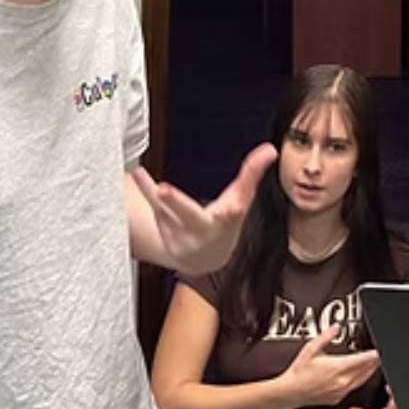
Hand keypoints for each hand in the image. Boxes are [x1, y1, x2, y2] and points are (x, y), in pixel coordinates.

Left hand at [131, 143, 276, 273]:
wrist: (204, 259)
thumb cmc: (225, 225)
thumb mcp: (241, 200)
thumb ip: (252, 174)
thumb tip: (270, 149)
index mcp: (225, 223)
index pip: (231, 215)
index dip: (233, 210)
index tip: (235, 205)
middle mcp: (201, 230)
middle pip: (189, 215)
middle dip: (177, 203)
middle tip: (164, 190)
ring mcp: (179, 232)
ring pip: (164, 209)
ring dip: (152, 192)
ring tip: (140, 173)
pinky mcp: (163, 229)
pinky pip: (153, 207)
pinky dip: (145, 189)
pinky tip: (138, 173)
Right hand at [278, 324, 380, 408]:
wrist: (291, 391)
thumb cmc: (299, 372)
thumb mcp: (311, 348)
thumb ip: (326, 336)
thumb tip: (336, 327)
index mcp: (337, 367)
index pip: (362, 359)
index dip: (373, 355)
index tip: (379, 351)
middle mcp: (342, 381)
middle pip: (366, 370)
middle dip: (374, 362)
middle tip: (379, 356)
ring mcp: (341, 391)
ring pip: (362, 380)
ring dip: (369, 372)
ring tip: (374, 364)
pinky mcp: (338, 398)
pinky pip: (353, 388)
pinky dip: (359, 380)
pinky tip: (358, 375)